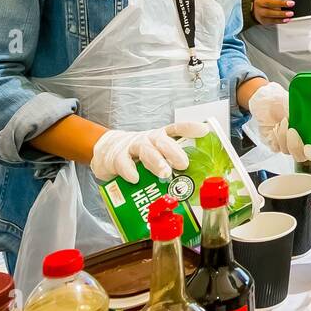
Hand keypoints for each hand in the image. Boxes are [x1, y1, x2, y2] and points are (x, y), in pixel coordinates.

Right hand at [89, 121, 208, 183]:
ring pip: (145, 150)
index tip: (204, 131)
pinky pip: (124, 162)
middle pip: (162, 140)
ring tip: (165, 173)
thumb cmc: (138, 156)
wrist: (106, 151)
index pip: (176, 128)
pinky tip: (135, 179)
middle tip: (183, 164)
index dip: (190, 128)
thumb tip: (194, 182)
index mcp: (160, 137)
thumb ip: (171, 165)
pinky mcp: (117, 157)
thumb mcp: (156, 156)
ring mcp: (132, 146)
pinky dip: (130, 171)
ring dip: (156, 161)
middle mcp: (148, 139)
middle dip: (174, 151)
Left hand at [249, 83, 310, 161]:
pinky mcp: (276, 144)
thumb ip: (308, 115)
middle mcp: (301, 142)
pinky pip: (276, 148)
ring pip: (287, 151)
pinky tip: (276, 127)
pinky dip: (275, 138)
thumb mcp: (298, 106)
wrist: (267, 101)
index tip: (307, 147)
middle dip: (295, 145)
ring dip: (283, 136)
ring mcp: (288, 144)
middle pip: (301, 156)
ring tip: (283, 121)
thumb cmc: (284, 101)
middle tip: (291, 130)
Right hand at [253, 0, 294, 25]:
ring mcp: (260, 12)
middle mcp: (260, 2)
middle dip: (281, 3)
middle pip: (269, 2)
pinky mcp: (263, 20)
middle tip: (291, 3)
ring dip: (281, 14)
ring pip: (270, 13)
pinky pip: (272, 21)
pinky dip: (280, 20)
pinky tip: (287, 19)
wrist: (255, 8)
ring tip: (290, 13)